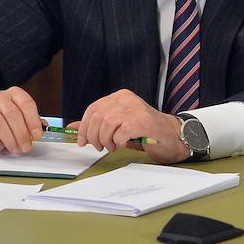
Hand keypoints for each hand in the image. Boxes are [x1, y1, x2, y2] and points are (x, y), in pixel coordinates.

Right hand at [0, 87, 42, 154]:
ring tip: (16, 149)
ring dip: (10, 139)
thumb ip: (32, 121)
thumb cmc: (3, 119)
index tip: (38, 135)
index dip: (33, 120)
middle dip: (22, 134)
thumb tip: (44, 128)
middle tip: (27, 147)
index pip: (26, 103)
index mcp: (14, 94)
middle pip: (12, 114)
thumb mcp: (20, 116)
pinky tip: (0, 146)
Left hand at [71, 89, 188, 163]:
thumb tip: (71, 127)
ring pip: (107, 124)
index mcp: (120, 96)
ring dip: (106, 140)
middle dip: (94, 136)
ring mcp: (136, 109)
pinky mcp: (143, 122)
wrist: (171, 135)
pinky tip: (123, 144)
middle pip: (98, 117)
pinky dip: (118, 142)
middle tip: (100, 147)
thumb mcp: (118, 124)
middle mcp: (127, 99)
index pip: (93, 108)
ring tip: (112, 146)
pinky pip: (121, 133)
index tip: (82, 141)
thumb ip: (96, 124)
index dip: (84, 127)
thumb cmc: (145, 130)